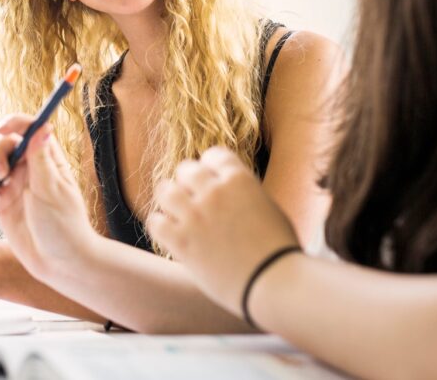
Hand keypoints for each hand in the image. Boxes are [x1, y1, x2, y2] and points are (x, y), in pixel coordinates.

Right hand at [0, 114, 99, 283]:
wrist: (59, 263)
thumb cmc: (64, 226)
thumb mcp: (52, 190)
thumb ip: (41, 159)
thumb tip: (42, 126)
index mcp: (49, 159)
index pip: (31, 128)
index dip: (16, 122)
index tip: (4, 128)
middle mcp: (30, 167)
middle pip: (6, 141)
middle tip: (0, 171)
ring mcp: (15, 184)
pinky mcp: (2, 202)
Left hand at [146, 146, 299, 314]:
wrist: (276, 282)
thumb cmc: (280, 250)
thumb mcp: (268, 208)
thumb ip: (244, 195)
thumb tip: (229, 195)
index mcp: (240, 179)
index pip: (213, 155)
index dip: (210, 166)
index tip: (209, 178)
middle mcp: (215, 192)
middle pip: (186, 170)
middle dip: (187, 181)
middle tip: (190, 195)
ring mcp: (196, 216)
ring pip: (165, 191)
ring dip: (169, 198)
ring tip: (174, 210)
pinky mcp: (183, 242)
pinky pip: (156, 222)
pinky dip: (159, 224)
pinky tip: (168, 232)